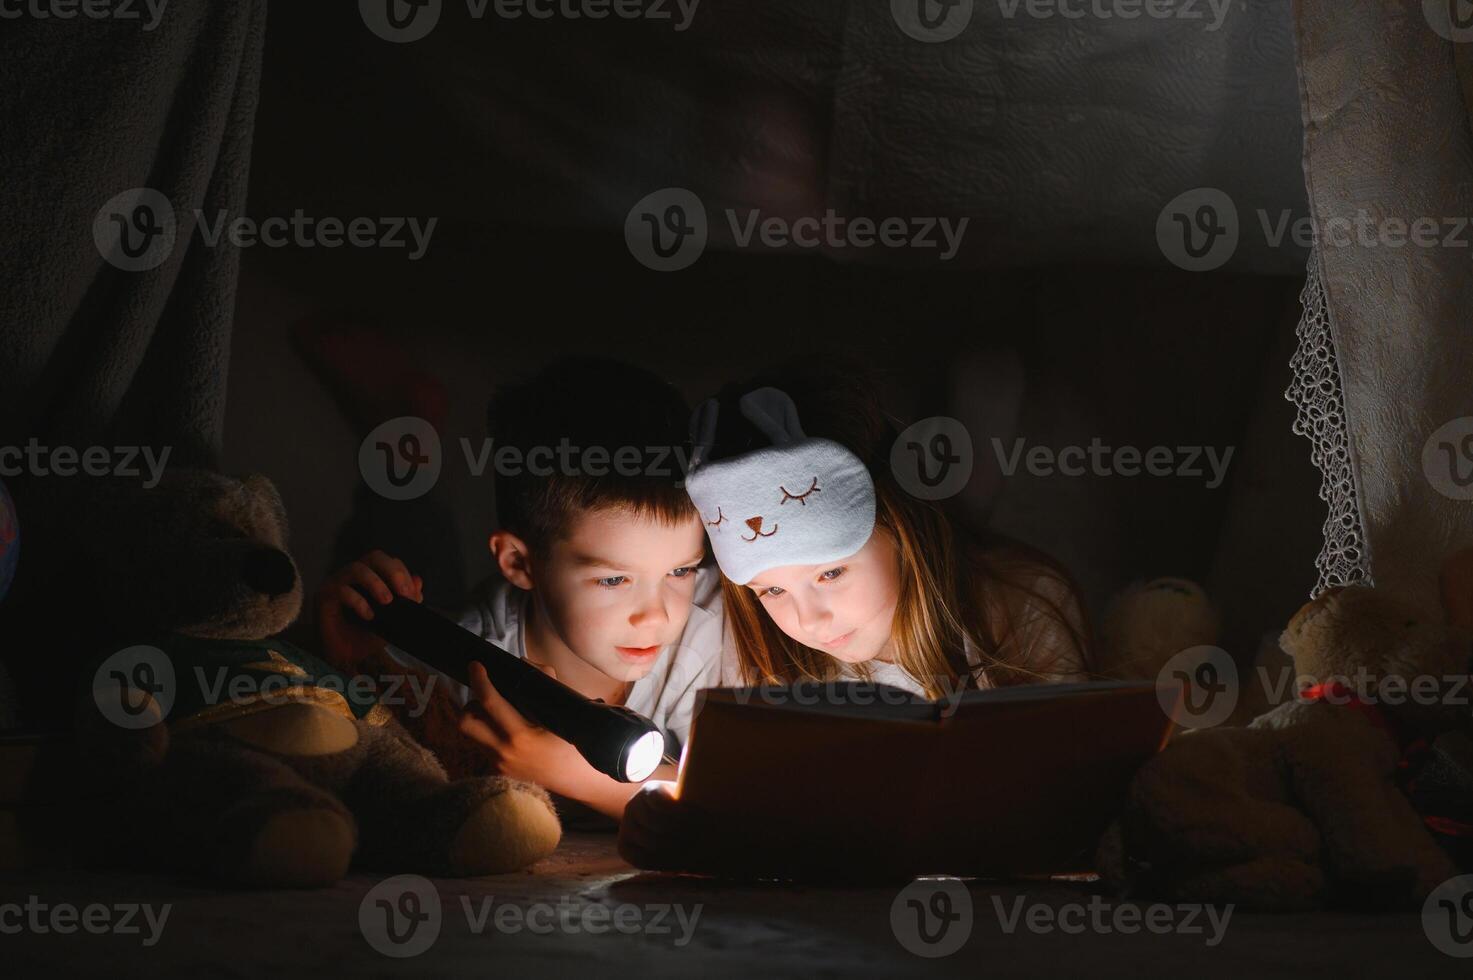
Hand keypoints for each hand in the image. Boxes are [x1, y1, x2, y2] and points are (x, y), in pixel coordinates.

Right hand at [315, 549, 422, 668]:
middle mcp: (354, 575)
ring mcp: (337, 582)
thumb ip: (405, 599)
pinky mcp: (324, 595)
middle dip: (393, 571)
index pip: (389, 562)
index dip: (402, 573)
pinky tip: (369, 616)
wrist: (347, 658)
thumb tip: (418, 580)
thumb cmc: (367, 636)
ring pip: (357, 569)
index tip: (413, 594)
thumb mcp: (393, 619)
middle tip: (404, 593)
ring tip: (387, 601)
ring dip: (375, 583)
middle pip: (374, 557)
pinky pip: (341, 590)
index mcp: (371, 576)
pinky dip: (358, 601)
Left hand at [457, 661, 597, 798]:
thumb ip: (544, 679)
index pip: (489, 702)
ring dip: (478, 719)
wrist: (578, 779)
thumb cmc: (573, 742)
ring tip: (496, 712)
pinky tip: (506, 730)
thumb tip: (521, 664)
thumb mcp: (564, 708)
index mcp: (520, 735)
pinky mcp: (500, 773)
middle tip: (486, 696)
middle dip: (471, 704)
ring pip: (471, 735)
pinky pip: (483, 747)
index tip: (476, 665)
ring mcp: (500, 765)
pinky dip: (489, 734)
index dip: (479, 680)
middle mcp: (504, 752)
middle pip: (466, 722)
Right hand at [618, 781, 725, 870]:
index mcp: (650, 790)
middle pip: (657, 824)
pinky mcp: (624, 846)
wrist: (677, 826)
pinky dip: (660, 862)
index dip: (682, 813)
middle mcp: (633, 806)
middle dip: (683, 833)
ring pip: (650, 843)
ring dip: (676, 849)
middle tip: (701, 838)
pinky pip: (639, 858)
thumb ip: (696, 792)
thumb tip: (712, 780)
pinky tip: (677, 861)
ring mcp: (626, 826)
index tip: (702, 818)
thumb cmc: (689, 809)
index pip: (661, 801)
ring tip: (694, 850)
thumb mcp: (691, 795)